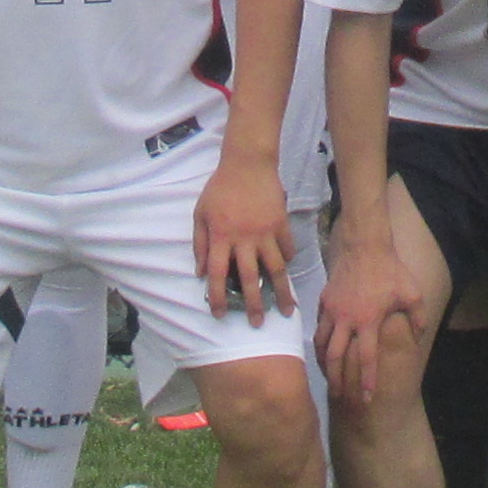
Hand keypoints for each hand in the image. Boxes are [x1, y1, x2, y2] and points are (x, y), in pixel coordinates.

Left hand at [193, 152, 293, 318]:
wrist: (247, 163)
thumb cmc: (219, 188)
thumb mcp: (200, 213)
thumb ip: (199, 244)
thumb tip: (200, 273)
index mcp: (221, 237)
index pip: (218, 275)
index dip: (217, 297)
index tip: (219, 315)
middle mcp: (244, 239)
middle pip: (251, 279)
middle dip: (254, 305)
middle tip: (258, 324)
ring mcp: (266, 232)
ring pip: (276, 269)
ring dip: (281, 292)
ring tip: (287, 310)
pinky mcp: (281, 223)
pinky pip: (287, 248)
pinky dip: (288, 261)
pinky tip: (287, 271)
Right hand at [313, 225, 420, 408]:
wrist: (365, 245)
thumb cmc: (390, 270)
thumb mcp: (412, 294)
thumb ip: (417, 318)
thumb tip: (417, 338)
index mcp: (368, 321)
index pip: (365, 359)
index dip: (367, 381)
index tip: (367, 399)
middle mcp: (346, 319)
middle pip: (334, 357)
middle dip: (335, 380)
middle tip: (337, 396)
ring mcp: (332, 310)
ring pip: (321, 343)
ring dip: (322, 363)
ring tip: (326, 376)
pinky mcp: (323, 300)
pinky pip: (319, 326)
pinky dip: (320, 341)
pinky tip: (324, 348)